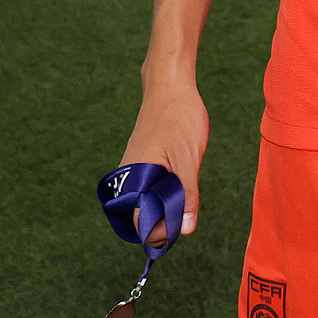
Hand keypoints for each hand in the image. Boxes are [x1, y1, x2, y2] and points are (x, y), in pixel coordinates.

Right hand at [120, 83, 209, 242]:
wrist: (171, 84)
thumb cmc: (180, 118)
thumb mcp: (189, 160)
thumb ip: (187, 195)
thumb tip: (187, 229)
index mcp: (135, 179)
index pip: (140, 223)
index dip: (160, 232)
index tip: (182, 228)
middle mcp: (129, 176)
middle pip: (144, 214)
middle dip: (166, 216)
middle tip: (188, 206)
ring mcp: (134, 167)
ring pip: (149, 198)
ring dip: (166, 200)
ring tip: (185, 185)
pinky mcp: (142, 160)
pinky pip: (151, 184)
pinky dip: (165, 187)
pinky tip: (180, 176)